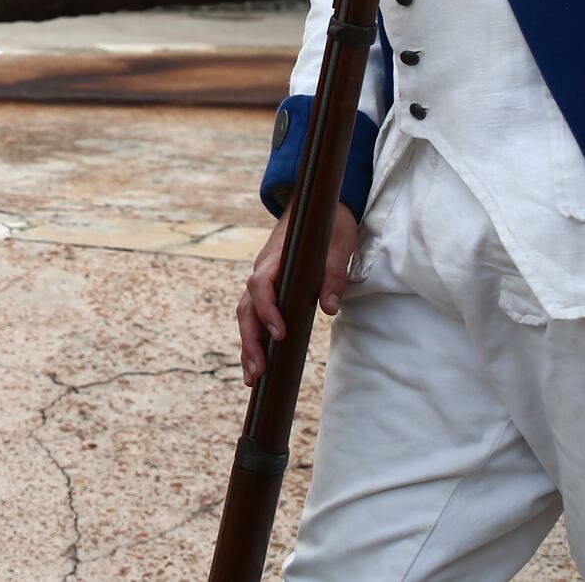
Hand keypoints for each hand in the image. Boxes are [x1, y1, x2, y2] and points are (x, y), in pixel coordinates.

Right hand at [236, 205, 358, 385]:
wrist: (314, 206)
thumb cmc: (327, 224)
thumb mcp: (338, 244)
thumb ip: (333, 273)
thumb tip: (330, 308)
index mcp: (275, 259)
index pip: (260, 286)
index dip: (267, 310)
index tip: (280, 333)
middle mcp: (262, 271)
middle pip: (246, 308)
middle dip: (250, 340)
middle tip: (259, 371)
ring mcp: (262, 281)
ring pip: (246, 315)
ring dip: (248, 345)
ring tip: (253, 378)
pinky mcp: (268, 290)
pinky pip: (254, 315)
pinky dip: (253, 339)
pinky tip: (257, 364)